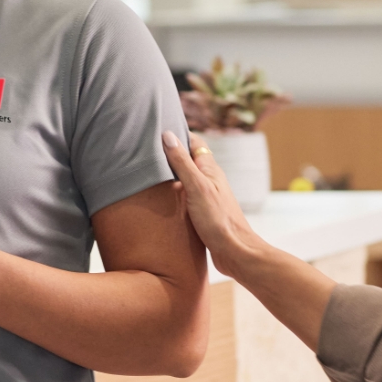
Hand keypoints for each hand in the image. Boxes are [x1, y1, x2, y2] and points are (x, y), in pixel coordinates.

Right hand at [162, 131, 259, 277]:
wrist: (234, 252)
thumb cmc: (219, 220)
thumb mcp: (197, 187)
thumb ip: (182, 162)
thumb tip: (168, 135)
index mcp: (210, 169)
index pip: (193, 142)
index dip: (178, 133)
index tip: (158, 128)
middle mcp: (209, 180)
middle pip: (188, 160)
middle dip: (170, 153)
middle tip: (146, 150)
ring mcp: (206, 197)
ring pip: (185, 180)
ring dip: (170, 176)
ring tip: (148, 172)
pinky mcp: (202, 213)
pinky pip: (185, 198)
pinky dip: (173, 195)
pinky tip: (161, 200)